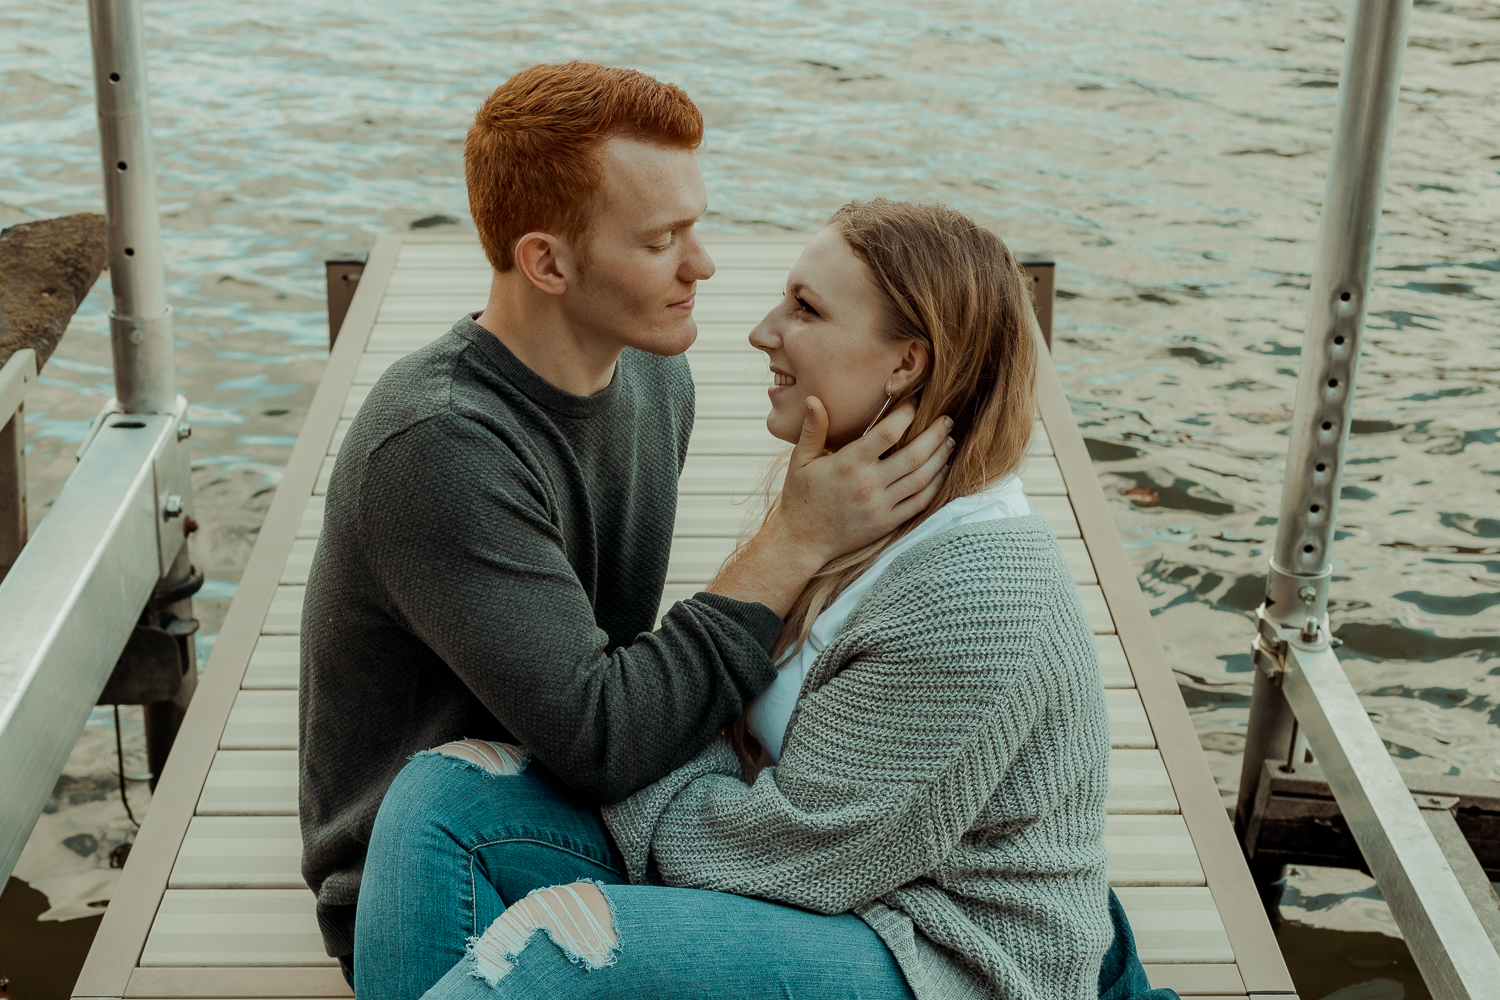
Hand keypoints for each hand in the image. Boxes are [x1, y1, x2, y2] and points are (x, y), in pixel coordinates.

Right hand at [705, 397, 950, 617]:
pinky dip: (936, 485)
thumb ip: (813, 429)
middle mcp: (867, 484)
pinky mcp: (887, 523)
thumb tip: (813, 398)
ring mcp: (880, 506)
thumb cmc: (800, 496)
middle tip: (947, 419)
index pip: (887, 433)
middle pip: (914, 455)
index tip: (917, 401)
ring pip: (922, 478)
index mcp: (848, 463)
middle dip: (935, 434)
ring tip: (950, 440)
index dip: (907, 414)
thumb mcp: (800, 460)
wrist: (802, 540)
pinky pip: (920, 502)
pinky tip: (942, 470)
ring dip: (941, 457)